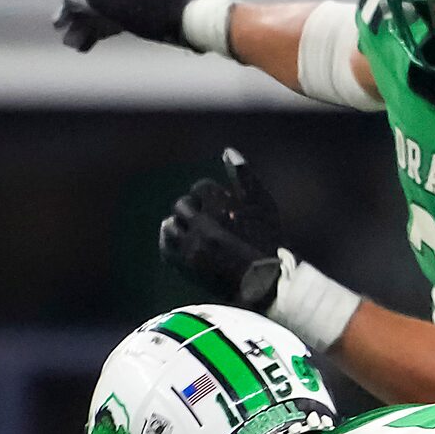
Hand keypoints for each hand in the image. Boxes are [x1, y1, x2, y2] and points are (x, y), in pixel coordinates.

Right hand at [55, 0, 214, 51]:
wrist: (192, 23)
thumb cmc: (155, 14)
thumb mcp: (119, 9)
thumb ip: (92, 1)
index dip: (68, 6)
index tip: (57, 24)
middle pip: (94, 2)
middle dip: (79, 22)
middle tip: (67, 41)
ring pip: (105, 13)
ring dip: (90, 29)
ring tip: (77, 47)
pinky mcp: (144, 12)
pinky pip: (118, 20)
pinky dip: (105, 30)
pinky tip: (92, 43)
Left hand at [160, 148, 285, 309]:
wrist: (266, 283)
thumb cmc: (268, 241)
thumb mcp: (263, 205)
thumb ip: (244, 176)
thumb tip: (226, 150)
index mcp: (222, 206)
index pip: (201, 187)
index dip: (211, 197)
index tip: (221, 207)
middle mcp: (204, 224)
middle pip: (183, 205)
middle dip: (194, 210)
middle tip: (208, 221)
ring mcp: (192, 246)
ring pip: (171, 225)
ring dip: (181, 226)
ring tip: (196, 233)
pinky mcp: (186, 266)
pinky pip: (166, 247)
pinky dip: (172, 242)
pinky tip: (184, 243)